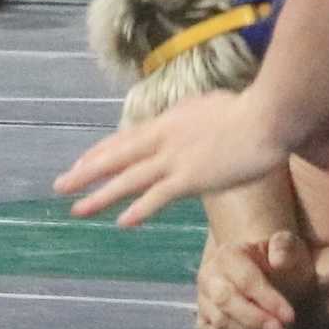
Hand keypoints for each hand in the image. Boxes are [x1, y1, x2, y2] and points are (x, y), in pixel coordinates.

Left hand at [57, 90, 290, 226]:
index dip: (101, 152)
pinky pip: (157, 196)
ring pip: (128, 179)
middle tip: (59, 184)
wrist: (269, 115)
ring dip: (99, 195)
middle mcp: (165, 137)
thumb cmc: (251, 110)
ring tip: (77, 208)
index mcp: (170, 119)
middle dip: (86, 172)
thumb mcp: (212, 106)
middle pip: (116, 156)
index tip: (81, 162)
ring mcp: (176, 157)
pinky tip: (122, 222)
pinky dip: (138, 209)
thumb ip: (193, 118)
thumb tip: (184, 122)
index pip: (126, 137)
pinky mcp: (190, 177)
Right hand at [196, 228, 314, 328]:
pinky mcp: (203, 320)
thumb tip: (277, 261)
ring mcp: (203, 299)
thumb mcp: (291, 248)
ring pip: (220, 322)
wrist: (265, 272)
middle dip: (257, 321)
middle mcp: (209, 275)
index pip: (246, 280)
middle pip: (227, 302)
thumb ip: (286, 247)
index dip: (269, 300)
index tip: (290, 317)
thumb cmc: (280, 261)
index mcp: (229, 254)